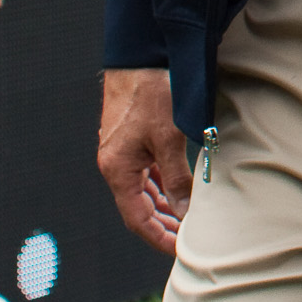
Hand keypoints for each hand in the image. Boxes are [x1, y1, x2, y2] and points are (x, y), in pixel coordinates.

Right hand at [97, 68, 190, 254]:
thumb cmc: (151, 91)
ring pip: (143, 189)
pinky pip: (145, 171)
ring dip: (163, 204)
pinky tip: (178, 187)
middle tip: (187, 238)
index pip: (137, 219)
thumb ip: (177, 177)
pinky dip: (161, 183)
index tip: (179, 249)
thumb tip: (184, 211)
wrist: (140, 52)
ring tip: (186, 218)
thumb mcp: (169, 137)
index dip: (158, 237)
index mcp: (117, 169)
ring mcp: (121, 150)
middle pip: (138, 207)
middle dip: (162, 225)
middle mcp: (114, 163)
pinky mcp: (130, 137)